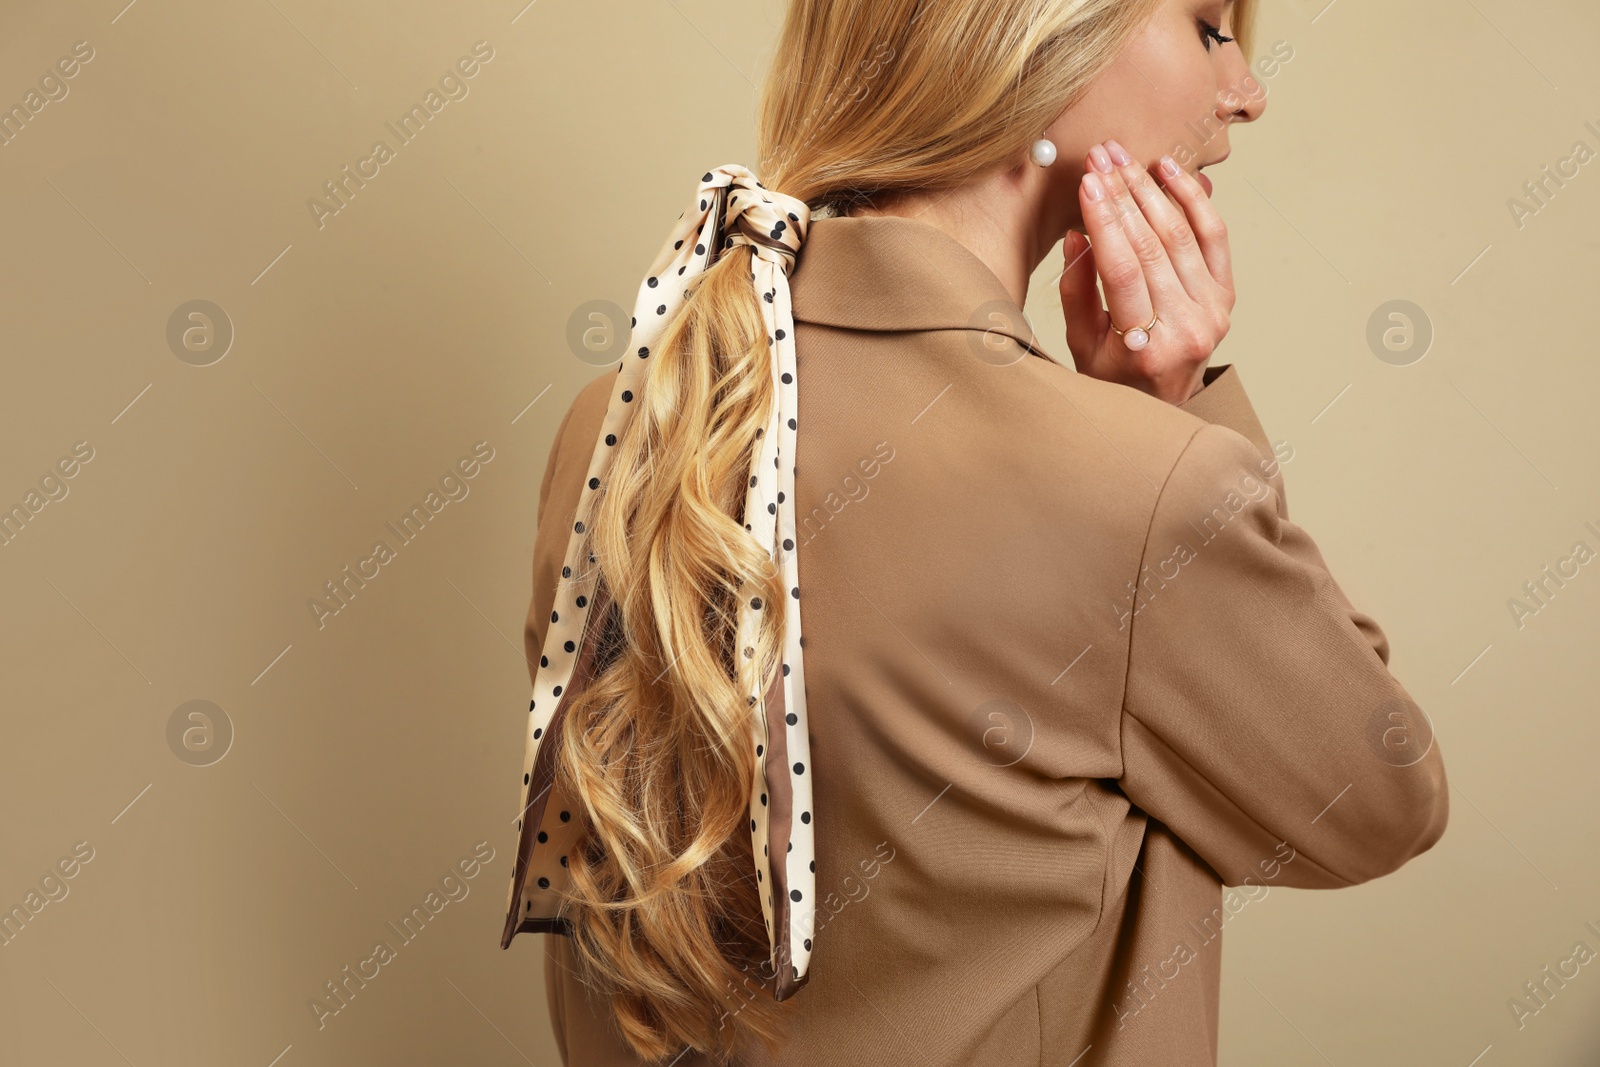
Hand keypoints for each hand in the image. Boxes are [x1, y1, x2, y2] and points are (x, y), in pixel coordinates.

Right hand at [1058, 139, 1235, 405]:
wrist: (1163, 406)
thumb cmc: (1114, 379)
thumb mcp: (1081, 347)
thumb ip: (1077, 293)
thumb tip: (1079, 234)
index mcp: (1144, 348)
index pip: (1123, 271)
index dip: (1105, 222)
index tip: (1088, 184)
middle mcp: (1186, 328)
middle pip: (1153, 247)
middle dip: (1123, 195)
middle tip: (1101, 157)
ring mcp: (1212, 311)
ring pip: (1182, 236)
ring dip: (1151, 190)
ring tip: (1124, 158)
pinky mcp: (1226, 297)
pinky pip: (1214, 237)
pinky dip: (1194, 200)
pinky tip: (1169, 172)